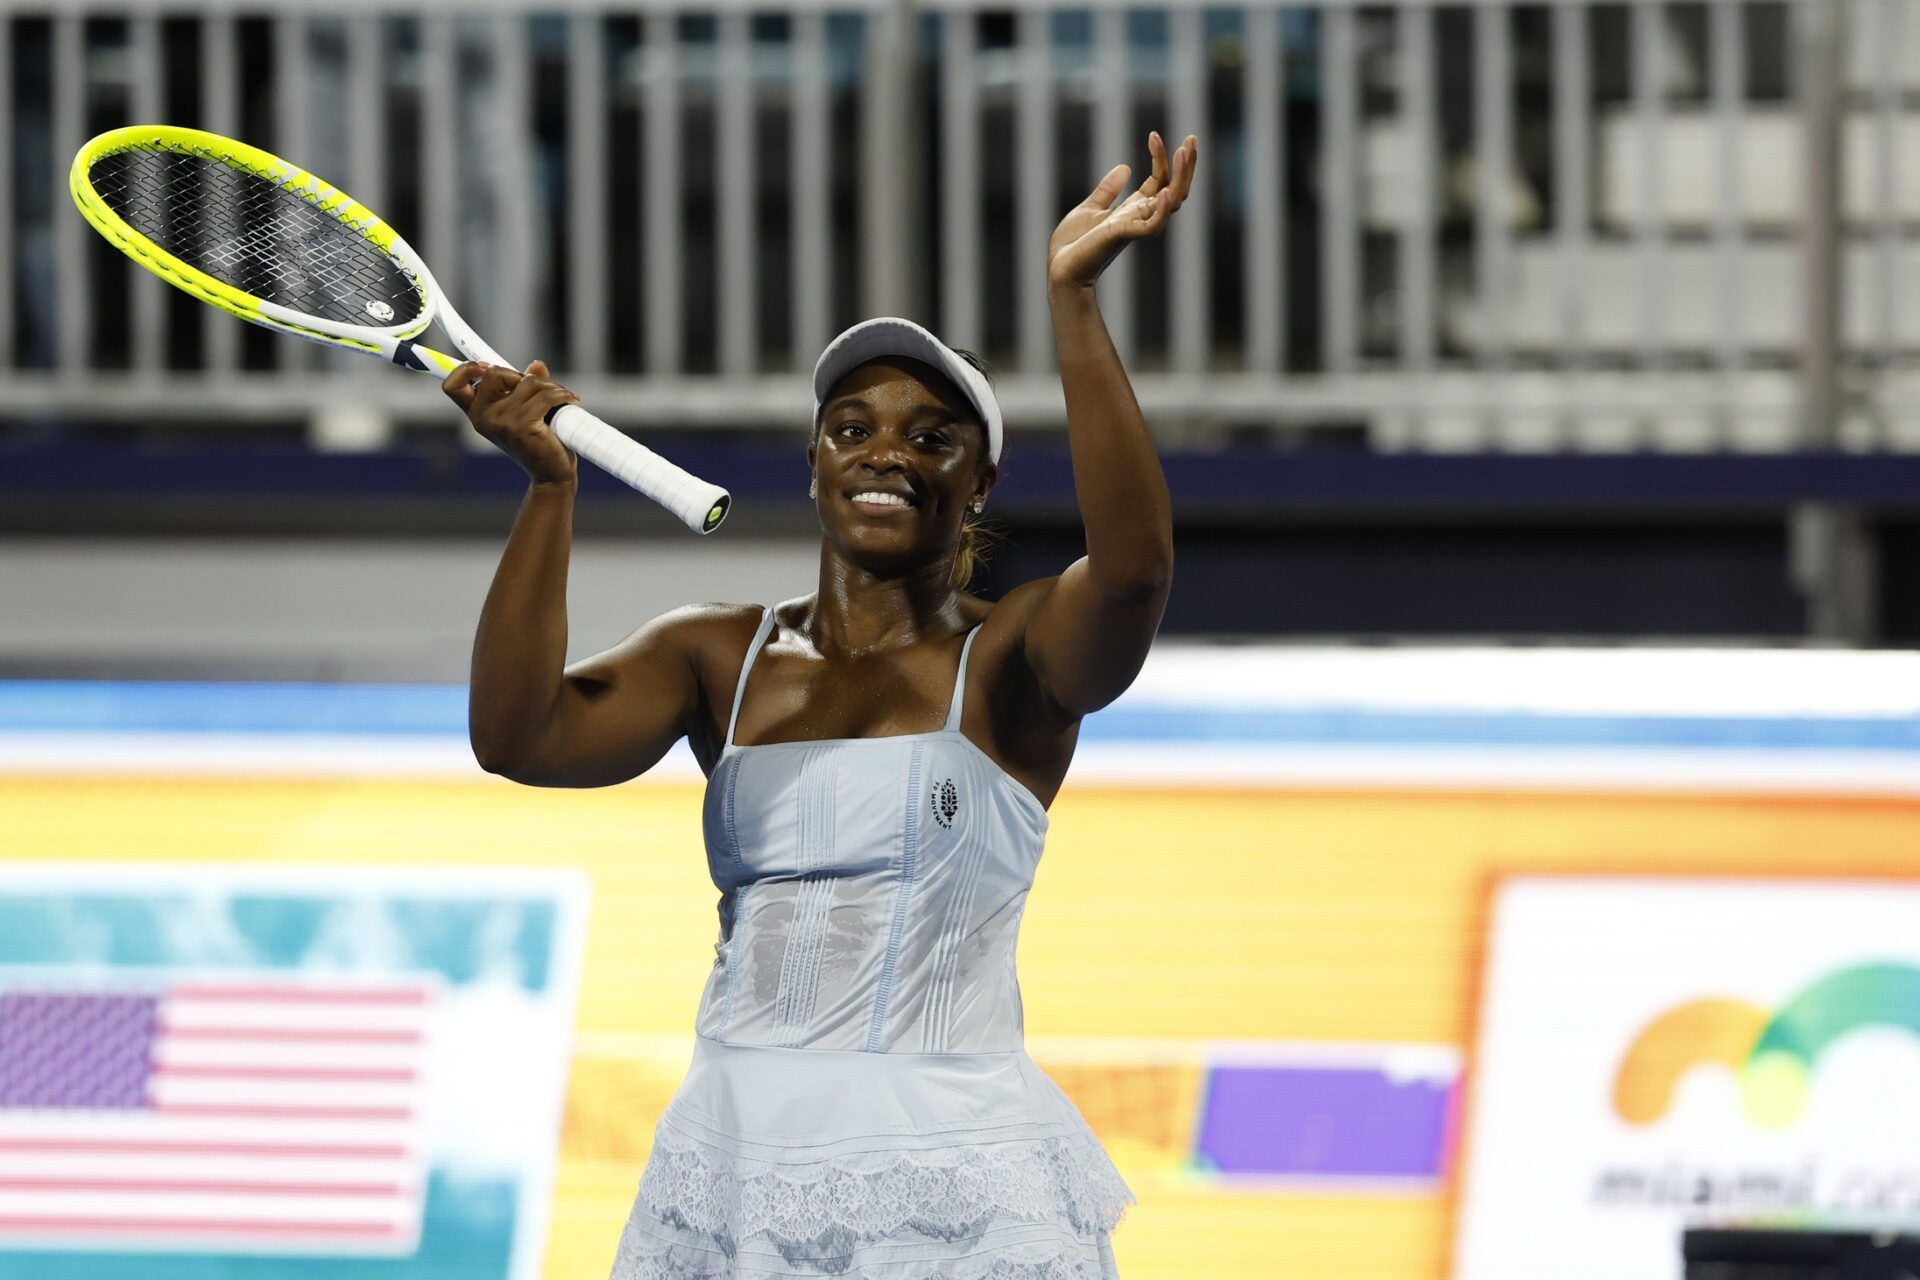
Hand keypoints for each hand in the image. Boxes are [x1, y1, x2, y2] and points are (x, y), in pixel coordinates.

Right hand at [443, 358, 580, 485]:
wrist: (551, 474)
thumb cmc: (537, 443)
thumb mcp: (525, 411)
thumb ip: (525, 387)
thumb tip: (537, 365)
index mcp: (477, 414)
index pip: (453, 385)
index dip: (464, 369)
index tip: (485, 367)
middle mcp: (483, 417)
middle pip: (495, 372)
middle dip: (523, 376)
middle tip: (542, 388)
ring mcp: (502, 421)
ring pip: (528, 382)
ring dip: (550, 386)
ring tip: (561, 398)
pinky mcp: (523, 425)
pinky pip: (546, 395)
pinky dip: (562, 395)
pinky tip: (571, 400)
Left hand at [1047, 131, 1197, 290]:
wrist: (1060, 269)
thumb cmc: (1073, 245)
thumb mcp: (1089, 208)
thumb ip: (1107, 190)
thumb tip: (1125, 167)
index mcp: (1133, 210)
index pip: (1159, 180)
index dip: (1161, 158)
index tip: (1153, 135)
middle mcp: (1140, 217)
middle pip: (1175, 189)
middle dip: (1186, 165)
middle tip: (1192, 139)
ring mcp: (1136, 227)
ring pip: (1172, 202)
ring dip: (1181, 177)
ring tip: (1184, 151)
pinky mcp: (1125, 237)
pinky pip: (1153, 225)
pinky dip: (1162, 210)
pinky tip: (1165, 191)